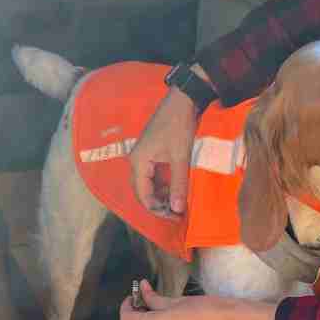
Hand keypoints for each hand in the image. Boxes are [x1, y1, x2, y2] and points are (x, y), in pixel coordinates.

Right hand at [128, 89, 198, 215]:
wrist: (183, 101)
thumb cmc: (179, 126)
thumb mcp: (181, 157)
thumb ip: (179, 184)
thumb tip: (178, 209)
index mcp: (138, 161)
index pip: (143, 195)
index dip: (158, 210)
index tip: (175, 217)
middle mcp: (136, 160)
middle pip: (144, 192)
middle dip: (159, 205)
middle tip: (178, 215)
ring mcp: (144, 157)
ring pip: (150, 185)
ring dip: (163, 196)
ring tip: (179, 205)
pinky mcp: (153, 154)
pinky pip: (155, 176)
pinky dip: (165, 186)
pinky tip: (178, 191)